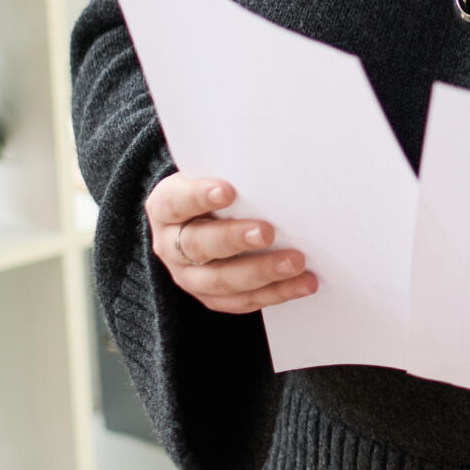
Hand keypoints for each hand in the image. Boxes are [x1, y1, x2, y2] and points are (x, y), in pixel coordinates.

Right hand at [145, 172, 318, 314]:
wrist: (204, 220)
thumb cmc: (216, 191)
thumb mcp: (213, 175)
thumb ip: (233, 174)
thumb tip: (272, 168)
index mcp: (165, 208)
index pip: (176, 202)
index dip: (199, 197)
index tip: (228, 190)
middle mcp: (170, 245)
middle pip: (197, 245)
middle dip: (234, 239)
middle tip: (267, 232)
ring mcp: (188, 276)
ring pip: (220, 280)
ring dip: (261, 272)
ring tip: (295, 262)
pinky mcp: (211, 298)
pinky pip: (243, 301)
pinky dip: (276, 292)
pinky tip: (303, 283)